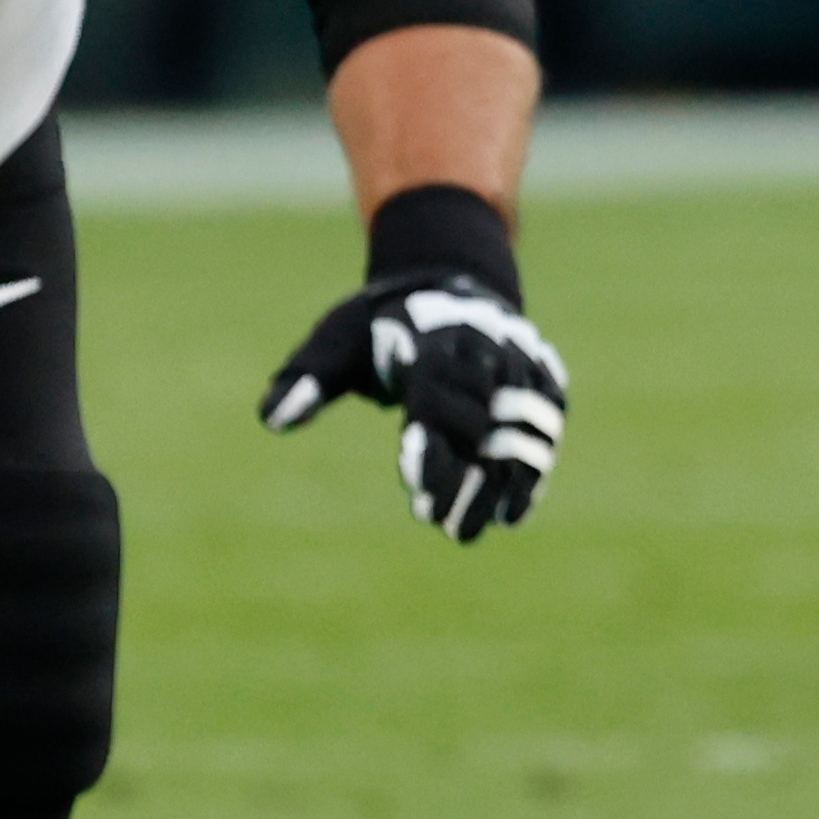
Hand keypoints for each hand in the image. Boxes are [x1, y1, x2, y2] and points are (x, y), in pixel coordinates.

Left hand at [262, 270, 570, 541]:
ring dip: (498, 487)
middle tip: (439, 524)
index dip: (430, 454)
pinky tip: (509, 515)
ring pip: (521, 432)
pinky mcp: (547, 378)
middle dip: (461, 481)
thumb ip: (307, 378)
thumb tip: (272, 420)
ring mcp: (523, 361)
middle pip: (481, 425)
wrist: (450, 286)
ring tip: (467, 532)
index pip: (435, 400)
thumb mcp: (338, 338)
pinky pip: (547, 430)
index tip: (418, 501)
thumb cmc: (383, 323)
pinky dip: (532, 473)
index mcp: (434, 334)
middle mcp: (487, 345)